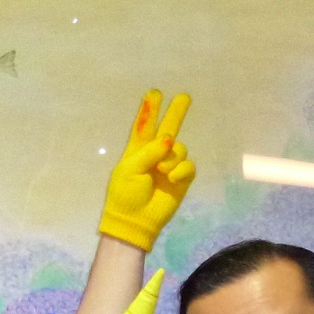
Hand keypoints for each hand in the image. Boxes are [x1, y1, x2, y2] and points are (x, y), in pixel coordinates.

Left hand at [97, 89, 194, 249]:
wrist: (136, 221)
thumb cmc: (125, 194)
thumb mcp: (129, 169)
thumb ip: (148, 152)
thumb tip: (169, 140)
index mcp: (137, 150)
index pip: (144, 125)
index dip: (149, 109)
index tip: (155, 92)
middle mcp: (155, 154)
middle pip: (168, 128)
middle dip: (176, 112)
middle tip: (185, 96)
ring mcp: (170, 165)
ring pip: (180, 148)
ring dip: (172, 157)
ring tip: (162, 171)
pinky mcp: (182, 178)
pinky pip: (188, 166)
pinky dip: (181, 170)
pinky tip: (172, 178)